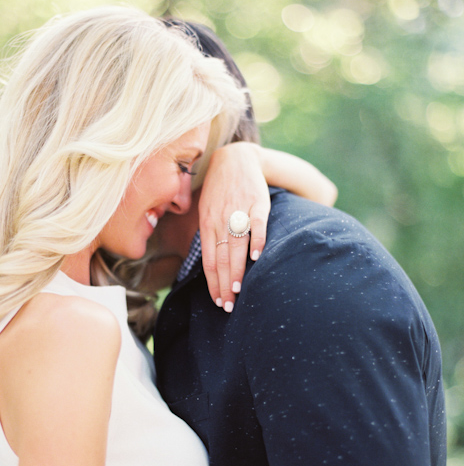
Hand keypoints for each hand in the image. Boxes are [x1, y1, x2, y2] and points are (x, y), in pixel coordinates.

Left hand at [199, 143, 270, 312]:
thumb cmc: (220, 191)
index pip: (209, 261)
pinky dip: (257, 240)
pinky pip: (257, 224)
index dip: (213, 283)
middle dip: (224, 285)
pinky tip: (257, 258)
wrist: (235, 159)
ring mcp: (239, 211)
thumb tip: (212, 267)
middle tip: (228, 306)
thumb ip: (209, 236)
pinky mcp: (257, 203)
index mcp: (207, 224)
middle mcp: (220, 220)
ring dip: (237, 270)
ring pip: (236, 246)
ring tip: (238, 291)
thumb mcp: (206, 211)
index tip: (218, 302)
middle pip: (222, 259)